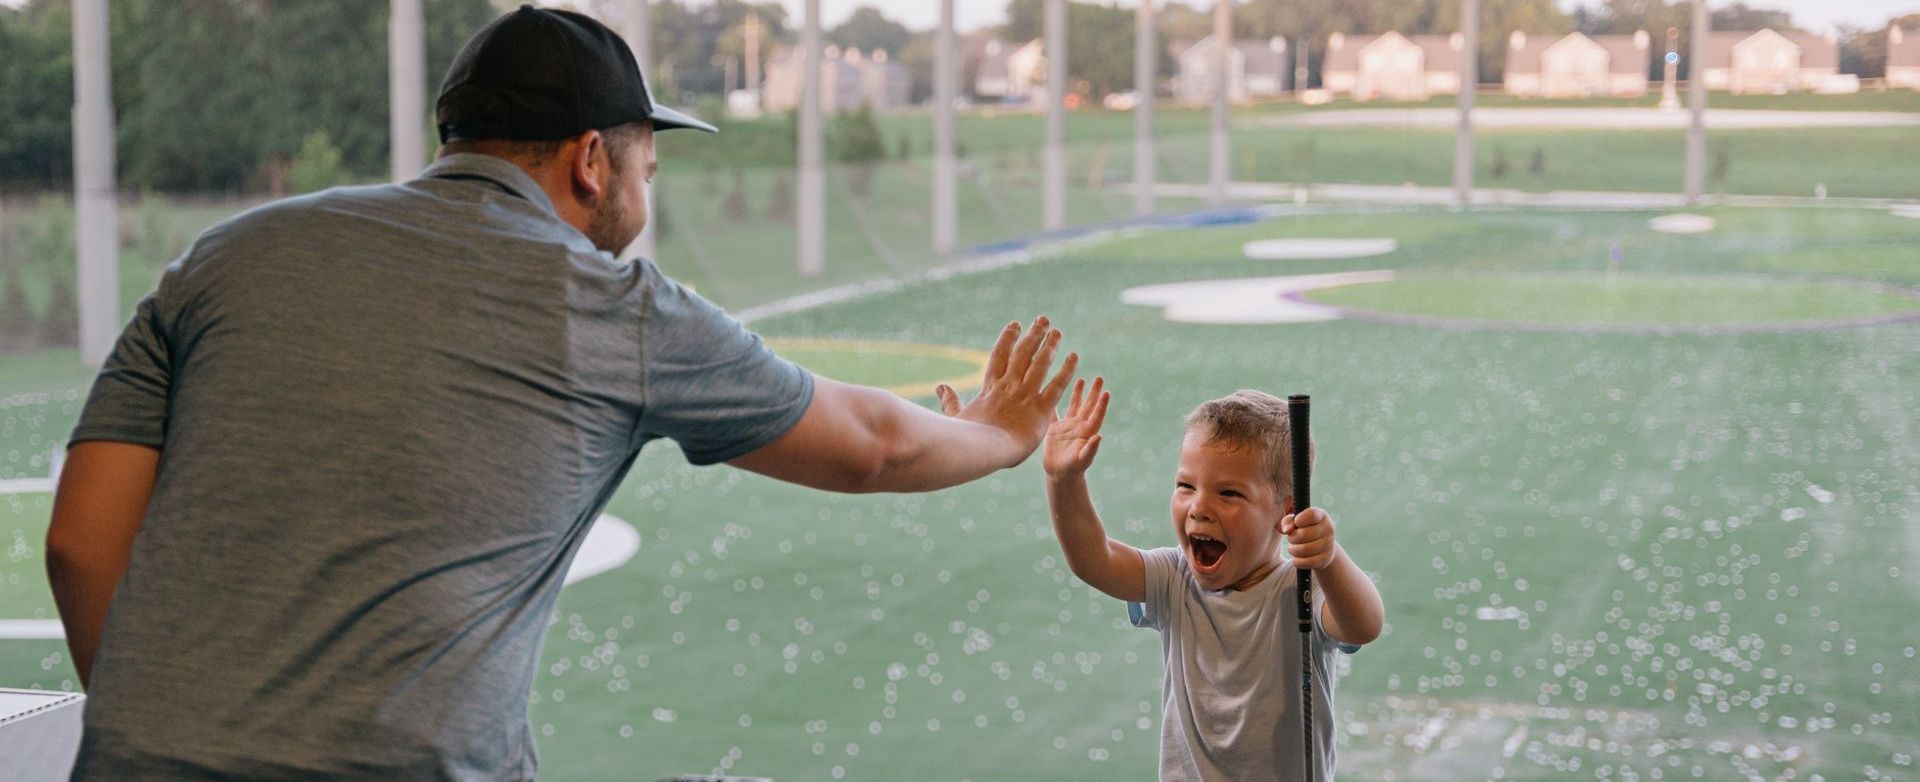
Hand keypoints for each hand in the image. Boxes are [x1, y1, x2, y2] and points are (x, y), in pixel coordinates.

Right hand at [934, 317, 1077, 464]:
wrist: (983, 451)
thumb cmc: (967, 440)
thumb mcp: (956, 418)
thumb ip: (950, 401)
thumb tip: (941, 387)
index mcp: (990, 388)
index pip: (999, 356)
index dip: (1008, 338)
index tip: (1015, 324)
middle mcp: (1009, 386)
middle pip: (1023, 353)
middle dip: (1033, 334)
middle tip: (1043, 320)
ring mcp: (1025, 396)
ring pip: (1040, 364)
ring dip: (1050, 346)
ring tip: (1057, 332)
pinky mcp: (1040, 409)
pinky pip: (1057, 385)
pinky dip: (1066, 370)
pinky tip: (1074, 357)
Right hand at [1043, 376, 1108, 477]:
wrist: (1060, 474)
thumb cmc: (1073, 469)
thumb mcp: (1083, 459)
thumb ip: (1091, 449)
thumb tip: (1099, 436)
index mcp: (1087, 432)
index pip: (1096, 414)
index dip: (1101, 404)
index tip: (1106, 391)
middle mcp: (1079, 426)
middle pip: (1088, 405)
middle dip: (1094, 392)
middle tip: (1100, 378)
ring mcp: (1067, 426)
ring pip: (1074, 405)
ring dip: (1078, 393)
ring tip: (1081, 379)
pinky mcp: (1055, 429)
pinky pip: (1055, 412)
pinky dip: (1054, 401)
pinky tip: (1052, 390)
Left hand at [1281, 507, 1336, 569]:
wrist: (1323, 547)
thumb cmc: (1306, 529)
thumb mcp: (1297, 521)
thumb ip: (1288, 521)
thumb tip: (1287, 529)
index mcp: (1322, 516)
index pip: (1311, 515)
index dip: (1299, 520)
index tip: (1296, 523)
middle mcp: (1328, 529)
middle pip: (1302, 534)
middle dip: (1292, 538)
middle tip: (1292, 538)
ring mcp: (1329, 545)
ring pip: (1303, 549)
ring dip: (1293, 550)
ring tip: (1293, 548)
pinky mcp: (1325, 559)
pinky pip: (1306, 562)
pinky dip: (1297, 561)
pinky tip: (1296, 558)